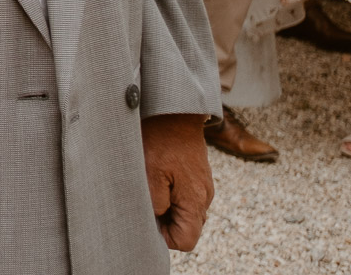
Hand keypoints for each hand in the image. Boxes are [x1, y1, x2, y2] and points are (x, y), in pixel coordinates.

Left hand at [142, 113, 212, 251]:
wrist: (174, 111)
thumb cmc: (159, 141)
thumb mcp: (150, 174)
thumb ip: (157, 204)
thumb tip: (159, 218)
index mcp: (195, 200)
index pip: (186, 241)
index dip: (165, 237)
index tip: (148, 219)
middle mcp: (204, 196)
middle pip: (188, 228)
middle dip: (166, 223)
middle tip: (146, 202)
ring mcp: (203, 186)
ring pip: (186, 212)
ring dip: (168, 208)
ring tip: (151, 188)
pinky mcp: (197, 176)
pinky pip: (186, 196)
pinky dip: (172, 195)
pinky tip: (158, 179)